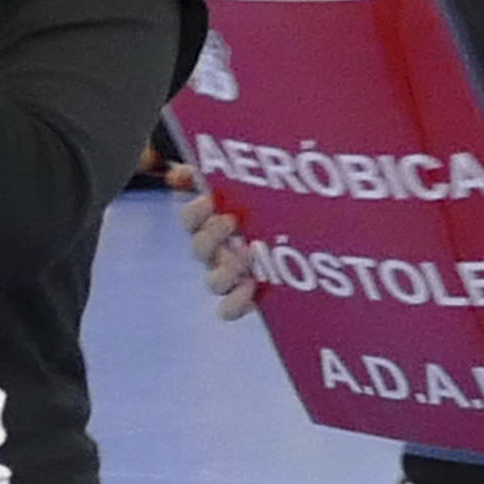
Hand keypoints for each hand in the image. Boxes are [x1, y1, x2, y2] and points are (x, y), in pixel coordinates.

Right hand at [178, 180, 258, 320]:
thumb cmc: (263, 208)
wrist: (305, 238)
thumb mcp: (238, 185)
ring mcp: (231, 275)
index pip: (190, 220)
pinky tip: (252, 285)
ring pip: (214, 282)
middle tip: (232, 221)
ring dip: (227, 269)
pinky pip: (229, 309)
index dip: (195, 213)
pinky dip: (236, 302)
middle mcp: (216, 252)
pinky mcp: (247, 296)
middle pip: (200, 249)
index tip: (209, 200)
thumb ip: (206, 173)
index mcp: (211, 225)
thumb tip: (178, 176)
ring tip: (249, 252)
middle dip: (212, 235)